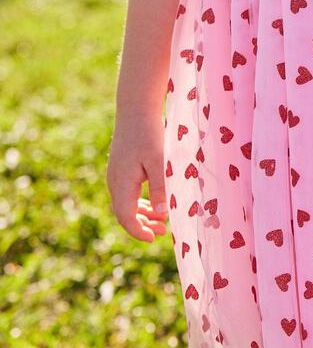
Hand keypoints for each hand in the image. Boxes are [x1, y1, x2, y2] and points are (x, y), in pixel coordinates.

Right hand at [106, 115, 169, 242]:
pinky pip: (127, 193)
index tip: (154, 239)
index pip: (126, 217)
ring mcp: (116, 175)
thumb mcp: (159, 161)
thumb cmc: (149, 134)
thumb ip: (159, 187)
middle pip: (124, 213)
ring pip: (126, 204)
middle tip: (162, 232)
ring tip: (161, 221)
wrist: (136, 108)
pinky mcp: (121, 168)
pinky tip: (154, 205)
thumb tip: (161, 214)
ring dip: (142, 215)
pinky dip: (140, 203)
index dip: (139, 231)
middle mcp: (114, 181)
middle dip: (142, 226)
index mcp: (121, 183)